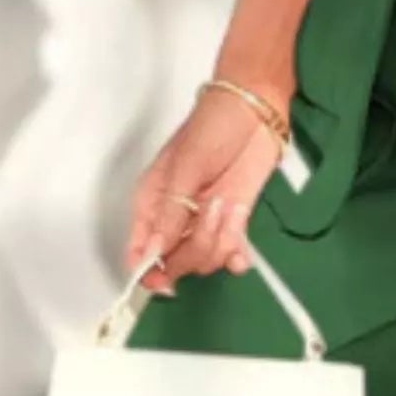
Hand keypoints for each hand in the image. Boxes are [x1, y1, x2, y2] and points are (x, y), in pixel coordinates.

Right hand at [124, 86, 286, 295]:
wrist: (255, 113)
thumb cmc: (212, 128)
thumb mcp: (184, 169)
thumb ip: (170, 215)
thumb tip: (153, 253)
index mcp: (152, 203)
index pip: (141, 251)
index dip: (149, 272)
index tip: (163, 283)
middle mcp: (175, 219)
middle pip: (176, 263)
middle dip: (196, 248)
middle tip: (210, 211)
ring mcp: (205, 223)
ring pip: (205, 261)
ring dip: (219, 242)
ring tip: (227, 207)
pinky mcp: (233, 224)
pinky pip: (229, 256)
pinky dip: (237, 257)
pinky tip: (242, 251)